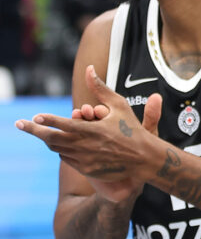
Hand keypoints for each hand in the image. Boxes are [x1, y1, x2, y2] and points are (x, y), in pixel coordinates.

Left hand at [16, 65, 162, 201]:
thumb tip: (89, 68)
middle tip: (19, 124)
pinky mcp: (87, 169)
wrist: (143, 159)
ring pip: (57, 149)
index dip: (46, 120)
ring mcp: (85, 160)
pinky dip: (62, 149)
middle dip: (33, 131)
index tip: (36, 116)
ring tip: (41, 132)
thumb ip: (100, 88)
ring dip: (48, 139)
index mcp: (92, 130)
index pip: (61, 124)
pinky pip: (67, 158)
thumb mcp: (119, 105)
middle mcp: (85, 146)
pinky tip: (62, 144)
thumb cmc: (132, 129)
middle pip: (51, 139)